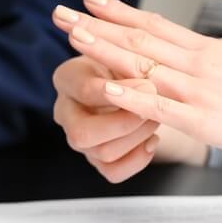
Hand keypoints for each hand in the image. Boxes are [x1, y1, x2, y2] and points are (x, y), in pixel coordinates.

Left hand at [51, 0, 221, 166]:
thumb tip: (208, 47)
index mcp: (210, 50)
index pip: (154, 25)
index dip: (119, 12)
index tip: (92, 0)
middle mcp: (200, 64)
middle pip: (138, 39)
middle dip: (96, 25)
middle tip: (63, 13)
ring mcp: (200, 91)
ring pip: (143, 66)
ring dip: (104, 51)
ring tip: (73, 37)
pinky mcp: (204, 120)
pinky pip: (160, 108)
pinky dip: (131, 97)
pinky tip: (106, 89)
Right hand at [52, 54, 160, 181]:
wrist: (132, 79)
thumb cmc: (126, 59)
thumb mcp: (126, 50)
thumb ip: (130, 61)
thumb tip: (147, 85)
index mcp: (67, 79)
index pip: (83, 90)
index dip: (116, 92)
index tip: (147, 84)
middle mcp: (66, 112)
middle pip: (81, 134)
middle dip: (123, 124)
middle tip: (150, 110)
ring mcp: (79, 140)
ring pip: (102, 153)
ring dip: (137, 137)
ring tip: (155, 119)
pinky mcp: (96, 159)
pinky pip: (113, 172)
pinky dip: (138, 159)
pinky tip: (152, 140)